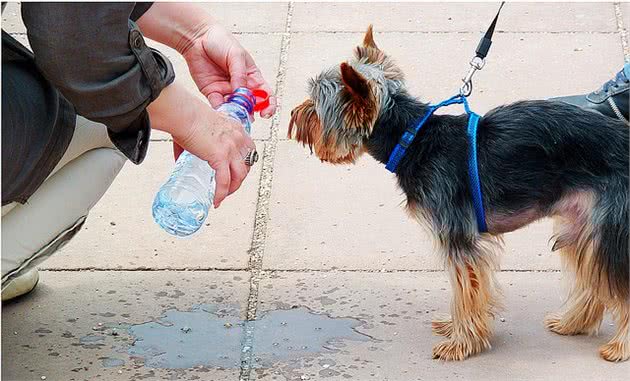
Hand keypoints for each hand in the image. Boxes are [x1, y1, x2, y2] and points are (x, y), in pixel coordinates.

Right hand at [148, 82, 254, 207]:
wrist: (183, 114)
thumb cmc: (187, 116)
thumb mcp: (201, 127)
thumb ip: (196, 143)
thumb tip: (180, 161)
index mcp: (236, 129)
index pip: (249, 149)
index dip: (244, 163)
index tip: (236, 171)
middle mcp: (238, 138)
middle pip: (247, 164)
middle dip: (240, 178)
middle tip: (229, 186)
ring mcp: (231, 148)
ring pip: (240, 175)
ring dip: (233, 188)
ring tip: (223, 195)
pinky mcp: (220, 157)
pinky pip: (224, 181)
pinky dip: (221, 193)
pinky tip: (216, 201)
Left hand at [181, 23, 276, 115]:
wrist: (198, 38)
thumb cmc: (221, 41)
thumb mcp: (236, 55)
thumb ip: (240, 75)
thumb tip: (242, 92)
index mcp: (252, 77)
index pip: (266, 95)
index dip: (269, 105)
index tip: (266, 113)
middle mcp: (241, 86)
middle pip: (251, 105)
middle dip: (251, 113)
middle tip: (247, 115)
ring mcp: (227, 91)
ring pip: (235, 108)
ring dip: (236, 113)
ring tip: (234, 114)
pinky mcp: (212, 93)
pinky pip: (218, 106)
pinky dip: (221, 111)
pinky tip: (223, 112)